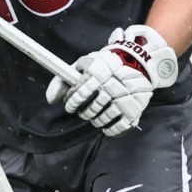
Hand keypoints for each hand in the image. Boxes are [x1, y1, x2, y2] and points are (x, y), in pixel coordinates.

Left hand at [44, 24, 178, 135]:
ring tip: (94, 116)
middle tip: (83, 110)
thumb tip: (51, 99)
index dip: (71, 101)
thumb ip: (64, 79)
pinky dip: (110, 130)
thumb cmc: (106, 64)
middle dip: (83, 112)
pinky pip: (119, 127)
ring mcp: (124, 99)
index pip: (78, 93)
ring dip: (95, 120)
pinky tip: (106, 125)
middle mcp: (111, 86)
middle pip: (90, 109)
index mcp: (98, 72)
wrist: (140, 61)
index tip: (70, 104)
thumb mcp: (85, 64)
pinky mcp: (135, 109)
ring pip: (102, 119)